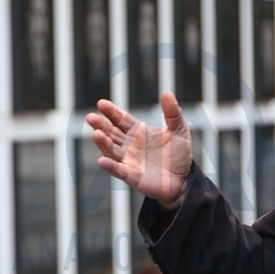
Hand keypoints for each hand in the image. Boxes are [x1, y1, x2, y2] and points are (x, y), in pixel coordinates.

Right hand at [86, 92, 192, 208]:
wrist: (184, 179)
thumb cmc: (178, 154)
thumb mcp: (179, 130)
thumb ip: (173, 113)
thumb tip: (167, 94)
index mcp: (138, 132)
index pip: (121, 119)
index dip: (111, 112)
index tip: (101, 103)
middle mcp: (129, 145)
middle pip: (111, 133)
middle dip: (101, 125)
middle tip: (91, 117)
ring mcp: (129, 161)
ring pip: (111, 151)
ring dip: (103, 143)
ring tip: (96, 134)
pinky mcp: (132, 176)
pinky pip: (119, 171)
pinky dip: (110, 166)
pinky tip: (102, 161)